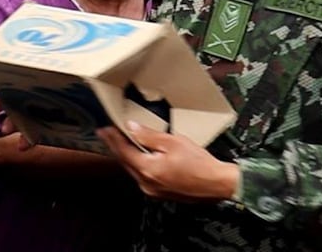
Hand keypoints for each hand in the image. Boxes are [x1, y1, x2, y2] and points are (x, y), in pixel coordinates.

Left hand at [97, 121, 238, 201]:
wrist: (217, 184)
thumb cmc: (200, 164)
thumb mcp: (173, 142)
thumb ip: (149, 136)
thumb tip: (131, 128)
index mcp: (147, 170)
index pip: (123, 151)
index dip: (113, 138)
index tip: (104, 129)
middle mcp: (146, 183)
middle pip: (125, 162)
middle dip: (116, 147)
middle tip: (107, 134)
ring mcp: (152, 190)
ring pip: (133, 169)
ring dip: (126, 155)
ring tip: (120, 142)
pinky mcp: (160, 192)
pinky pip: (142, 176)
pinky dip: (137, 164)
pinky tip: (138, 156)